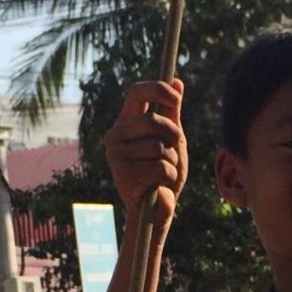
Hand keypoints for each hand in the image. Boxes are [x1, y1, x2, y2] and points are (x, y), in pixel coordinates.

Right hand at [104, 79, 187, 222]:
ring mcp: (115, 155)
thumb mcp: (172, 139)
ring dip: (172, 162)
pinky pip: (160, 166)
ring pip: (159, 146)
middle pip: (154, 120)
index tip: (175, 96)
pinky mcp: (122, 174)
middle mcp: (115, 135)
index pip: (136, 92)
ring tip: (162, 174)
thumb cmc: (164, 173)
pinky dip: (168, 177)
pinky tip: (158, 186)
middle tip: (171, 153)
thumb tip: (177, 81)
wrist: (156, 211)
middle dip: (173, 136)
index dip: (157, 89)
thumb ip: (172, 112)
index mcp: (126, 122)